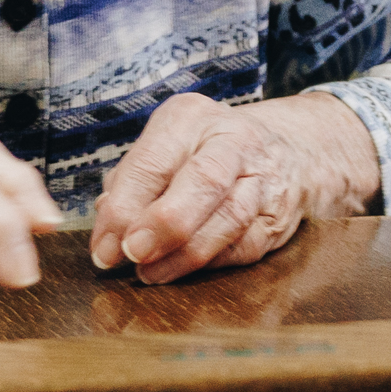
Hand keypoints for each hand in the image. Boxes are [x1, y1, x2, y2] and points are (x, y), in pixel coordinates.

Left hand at [90, 91, 379, 283]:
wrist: (286, 150)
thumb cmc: (203, 152)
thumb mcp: (163, 148)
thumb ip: (132, 183)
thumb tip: (108, 228)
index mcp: (190, 118)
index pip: (153, 161)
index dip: (124, 207)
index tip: (104, 246)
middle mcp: (233, 140)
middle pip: (204, 180)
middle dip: (164, 223)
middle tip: (132, 253)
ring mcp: (264, 178)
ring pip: (230, 218)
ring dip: (185, 254)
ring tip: (150, 273)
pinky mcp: (279, 217)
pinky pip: (245, 246)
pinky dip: (210, 264)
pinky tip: (181, 270)